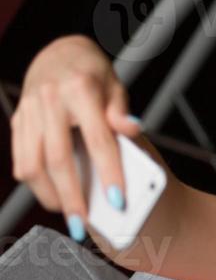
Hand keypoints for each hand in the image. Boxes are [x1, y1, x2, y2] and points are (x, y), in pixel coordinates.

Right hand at [12, 36, 138, 232]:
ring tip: (69, 214)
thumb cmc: (94, 76)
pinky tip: (52, 195)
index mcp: (80, 91)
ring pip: (32, 164)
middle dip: (72, 197)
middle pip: (58, 159)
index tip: (119, 200)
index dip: (109, 173)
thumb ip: (121, 112)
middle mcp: (50, 101)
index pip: (98, 140)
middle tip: (84, 225)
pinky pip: (21, 159)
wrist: (60, 54)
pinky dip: (35, 183)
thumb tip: (133, 129)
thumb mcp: (116, 87)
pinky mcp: (18, 120)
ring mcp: (29, 111)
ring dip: (49, 195)